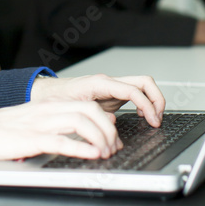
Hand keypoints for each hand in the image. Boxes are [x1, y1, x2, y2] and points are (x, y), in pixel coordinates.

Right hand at [0, 100, 122, 161]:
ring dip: (99, 138)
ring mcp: (40, 124)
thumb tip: (81, 131)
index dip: (106, 121)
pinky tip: (91, 155)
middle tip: (113, 147)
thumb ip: (57, 122)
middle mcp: (48, 111)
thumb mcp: (34, 121)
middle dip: (108, 129)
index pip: (88, 106)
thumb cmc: (4, 130)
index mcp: (50, 106)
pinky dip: (80, 148)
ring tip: (105, 153)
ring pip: (80, 122)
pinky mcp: (31, 139)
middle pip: (90, 111)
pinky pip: (61, 141)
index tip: (113, 138)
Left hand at [30, 73, 164, 125]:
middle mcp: (109, 82)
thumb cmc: (57, 98)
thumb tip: (112, 123)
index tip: (152, 120)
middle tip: (157, 119)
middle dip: (156, 99)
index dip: (146, 105)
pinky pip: (135, 95)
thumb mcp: (72, 109)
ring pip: (142, 87)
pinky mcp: (112, 95)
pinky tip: (142, 116)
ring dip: (153, 101)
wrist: (46, 93)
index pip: (132, 90)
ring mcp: (112, 88)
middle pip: (144, 82)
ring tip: (153, 120)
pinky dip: (144, 105)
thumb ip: (92, 115)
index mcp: (100, 83)